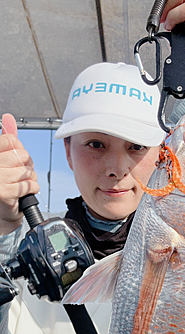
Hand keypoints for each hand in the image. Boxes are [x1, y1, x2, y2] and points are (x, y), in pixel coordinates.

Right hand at [0, 114, 38, 234]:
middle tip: (18, 175)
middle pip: (22, 155)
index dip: (19, 150)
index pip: (11, 140)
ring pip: (27, 171)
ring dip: (29, 179)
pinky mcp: (5, 193)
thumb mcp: (3, 160)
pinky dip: (31, 189)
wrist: (0, 212)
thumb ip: (7, 142)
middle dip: (26, 166)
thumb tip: (8, 119)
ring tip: (20, 185)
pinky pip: (30, 185)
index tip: (15, 159)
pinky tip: (23, 192)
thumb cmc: (3, 185)